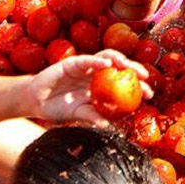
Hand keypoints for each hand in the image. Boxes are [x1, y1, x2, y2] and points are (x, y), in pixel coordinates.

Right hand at [21, 50, 151, 126]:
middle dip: (135, 70)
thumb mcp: (78, 114)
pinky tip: (107, 64)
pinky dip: (98, 60)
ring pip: (108, 57)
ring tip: (128, 67)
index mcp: (101, 86)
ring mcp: (86, 66)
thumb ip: (92, 117)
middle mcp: (97, 73)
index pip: (124, 82)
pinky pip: (88, 59)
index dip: (138, 86)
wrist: (35, 102)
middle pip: (121, 67)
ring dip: (120, 59)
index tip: (149, 94)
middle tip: (145, 78)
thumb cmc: (58, 108)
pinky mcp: (73, 62)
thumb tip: (108, 126)